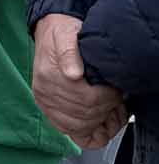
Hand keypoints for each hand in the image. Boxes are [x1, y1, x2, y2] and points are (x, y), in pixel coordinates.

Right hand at [32, 14, 125, 141]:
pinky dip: (85, 132)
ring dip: (98, 123)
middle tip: (118, 102)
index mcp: (49, 76)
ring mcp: (45, 101)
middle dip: (105, 111)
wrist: (49, 31)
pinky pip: (66, 129)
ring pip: (76, 127)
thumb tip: (73, 74)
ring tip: (111, 113)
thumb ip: (70, 52)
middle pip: (83, 115)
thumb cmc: (62, 32)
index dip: (108, 99)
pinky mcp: (47, 107)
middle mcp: (44, 92)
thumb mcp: (67, 35)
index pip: (85, 99)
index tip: (117, 92)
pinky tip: (99, 124)